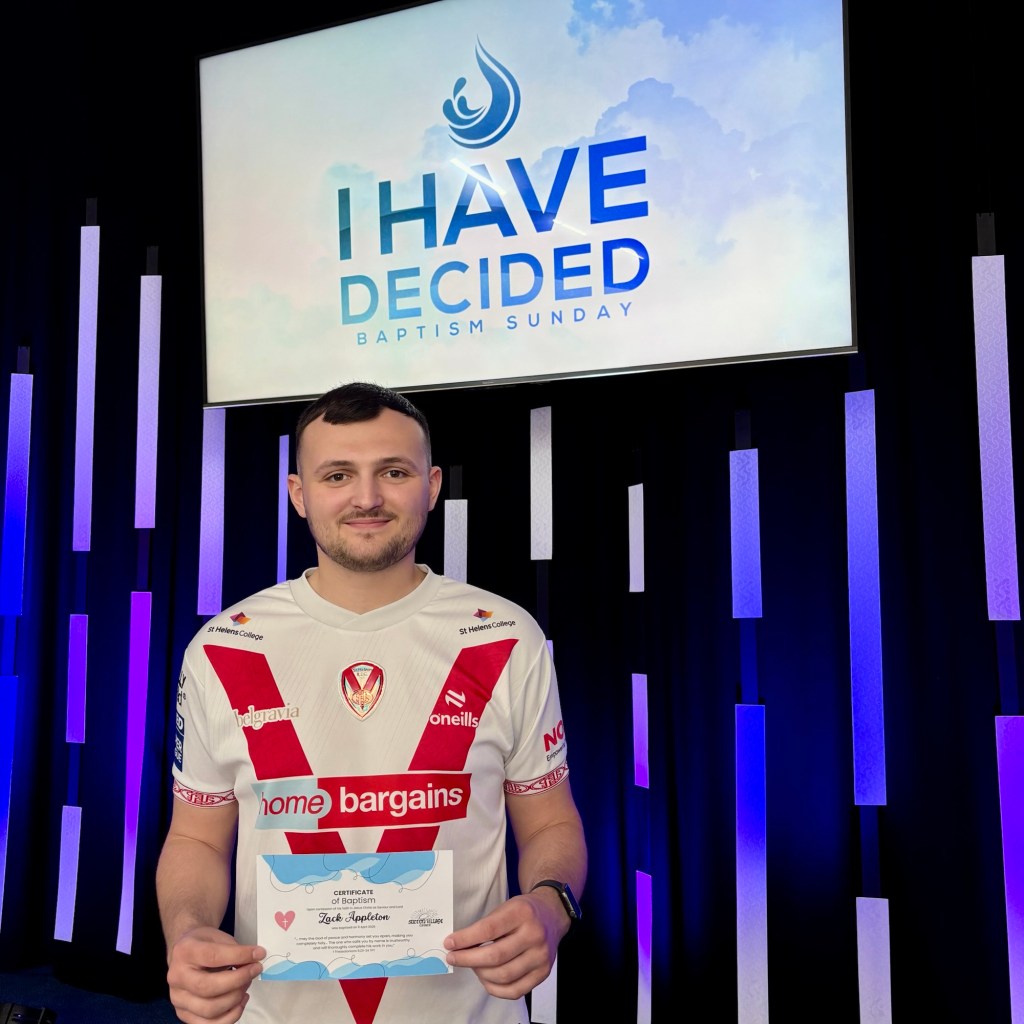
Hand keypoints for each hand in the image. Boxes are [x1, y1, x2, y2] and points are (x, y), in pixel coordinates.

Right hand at [166, 926, 265, 1023]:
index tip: (259, 954)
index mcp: (185, 951)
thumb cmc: (204, 944)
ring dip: (235, 999)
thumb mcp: (218, 937)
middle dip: (238, 980)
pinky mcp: (183, 1014)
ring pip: (210, 1010)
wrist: (184, 954)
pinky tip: (240, 1002)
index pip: (213, 957)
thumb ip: (234, 950)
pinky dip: (230, 1017)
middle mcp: (177, 977)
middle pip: (209, 987)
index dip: (239, 956)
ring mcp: (178, 999)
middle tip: (255, 970)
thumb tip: (253, 962)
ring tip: (246, 984)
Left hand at [443, 890, 569, 999]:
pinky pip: (515, 991)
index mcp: (522, 913)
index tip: (449, 943)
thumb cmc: (523, 911)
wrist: (552, 915)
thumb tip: (458, 945)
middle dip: (468, 959)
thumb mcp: (505, 907)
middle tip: (453, 958)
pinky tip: (486, 978)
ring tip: (473, 965)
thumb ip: (485, 926)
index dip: (466, 939)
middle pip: (495, 956)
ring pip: (504, 975)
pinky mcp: (543, 973)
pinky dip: (495, 988)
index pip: (488, 929)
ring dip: (480, 974)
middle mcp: (534, 935)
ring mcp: (541, 956)